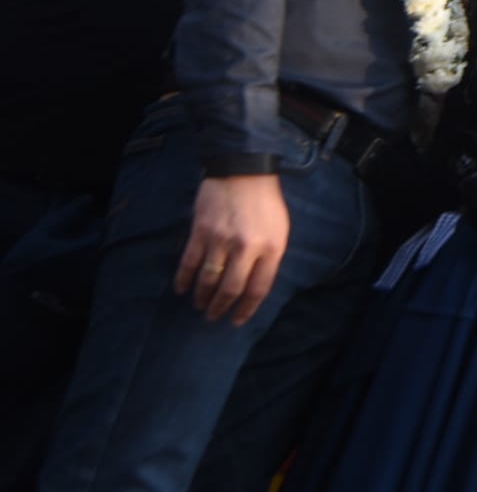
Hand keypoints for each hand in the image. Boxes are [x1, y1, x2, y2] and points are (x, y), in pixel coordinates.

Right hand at [175, 174, 289, 325]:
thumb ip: (270, 257)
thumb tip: (255, 285)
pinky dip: (184, 279)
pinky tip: (182, 289)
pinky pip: (189, 262)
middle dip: (221, 308)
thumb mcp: (280, 230)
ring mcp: (221, 240)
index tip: (237, 321)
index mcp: (271, 248)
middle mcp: (247, 248)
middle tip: (214, 317)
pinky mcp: (201, 231)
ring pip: (209, 279)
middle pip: (231, 289)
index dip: (246, 310)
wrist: (244, 170)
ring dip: (203, 297)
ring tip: (200, 307)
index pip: (258, 289)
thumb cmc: (265, 201)